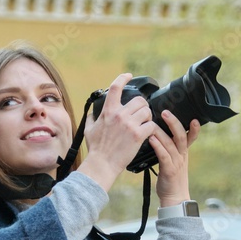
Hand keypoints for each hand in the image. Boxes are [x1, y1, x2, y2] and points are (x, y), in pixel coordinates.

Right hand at [77, 73, 155, 191]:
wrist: (102, 164)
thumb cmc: (96, 149)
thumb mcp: (89, 130)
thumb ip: (92, 118)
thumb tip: (92, 112)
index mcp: (108, 111)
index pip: (116, 87)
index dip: (123, 78)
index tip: (128, 76)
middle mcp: (119, 115)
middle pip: (139, 100)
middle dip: (142, 106)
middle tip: (141, 114)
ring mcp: (130, 124)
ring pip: (147, 111)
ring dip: (148, 117)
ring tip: (145, 124)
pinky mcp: (138, 135)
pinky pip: (151, 125)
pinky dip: (151, 129)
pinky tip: (147, 134)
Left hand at [150, 111, 200, 207]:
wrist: (174, 198)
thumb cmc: (171, 179)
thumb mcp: (174, 162)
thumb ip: (169, 150)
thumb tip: (158, 136)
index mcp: (183, 153)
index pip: (190, 138)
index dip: (194, 129)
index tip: (194, 119)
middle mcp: (181, 156)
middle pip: (181, 136)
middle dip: (174, 123)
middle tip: (165, 112)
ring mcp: (176, 163)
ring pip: (170, 144)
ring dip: (161, 132)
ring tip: (152, 123)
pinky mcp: (169, 170)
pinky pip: (163, 156)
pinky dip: (158, 146)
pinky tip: (151, 139)